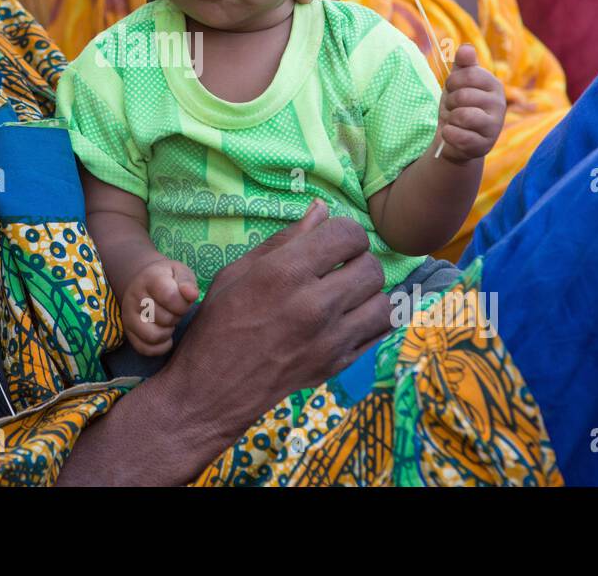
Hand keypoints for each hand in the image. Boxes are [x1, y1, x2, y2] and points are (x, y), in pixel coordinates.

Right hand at [122, 259, 198, 355]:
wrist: (144, 283)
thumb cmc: (167, 279)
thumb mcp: (180, 272)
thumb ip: (187, 282)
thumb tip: (191, 295)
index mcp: (150, 279)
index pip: (169, 297)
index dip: (183, 304)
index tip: (184, 300)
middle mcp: (134, 297)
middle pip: (164, 318)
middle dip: (177, 317)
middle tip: (175, 310)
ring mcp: (128, 316)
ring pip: (152, 336)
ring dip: (167, 333)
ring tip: (169, 322)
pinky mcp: (128, 332)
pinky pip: (145, 349)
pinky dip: (160, 347)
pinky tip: (165, 336)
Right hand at [160, 200, 391, 437]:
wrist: (213, 388)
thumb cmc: (219, 323)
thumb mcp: (238, 271)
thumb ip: (285, 239)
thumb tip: (320, 209)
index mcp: (285, 273)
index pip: (347, 234)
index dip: (344, 231)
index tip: (333, 240)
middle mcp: (314, 305)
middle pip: (371, 267)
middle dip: (359, 259)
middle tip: (340, 265)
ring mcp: (331, 339)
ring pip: (384, 301)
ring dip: (369, 291)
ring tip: (348, 292)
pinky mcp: (339, 364)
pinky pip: (380, 332)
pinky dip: (373, 318)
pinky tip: (352, 315)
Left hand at [438, 44, 505, 162]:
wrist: (456, 138)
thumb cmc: (458, 106)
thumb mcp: (458, 83)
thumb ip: (463, 64)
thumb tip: (466, 47)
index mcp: (494, 85)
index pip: (468, 74)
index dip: (452, 82)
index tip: (453, 89)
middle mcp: (499, 104)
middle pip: (463, 95)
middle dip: (450, 102)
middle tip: (454, 109)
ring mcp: (494, 126)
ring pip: (463, 115)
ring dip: (450, 118)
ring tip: (455, 121)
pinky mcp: (484, 145)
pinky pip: (459, 136)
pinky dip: (448, 134)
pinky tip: (452, 134)